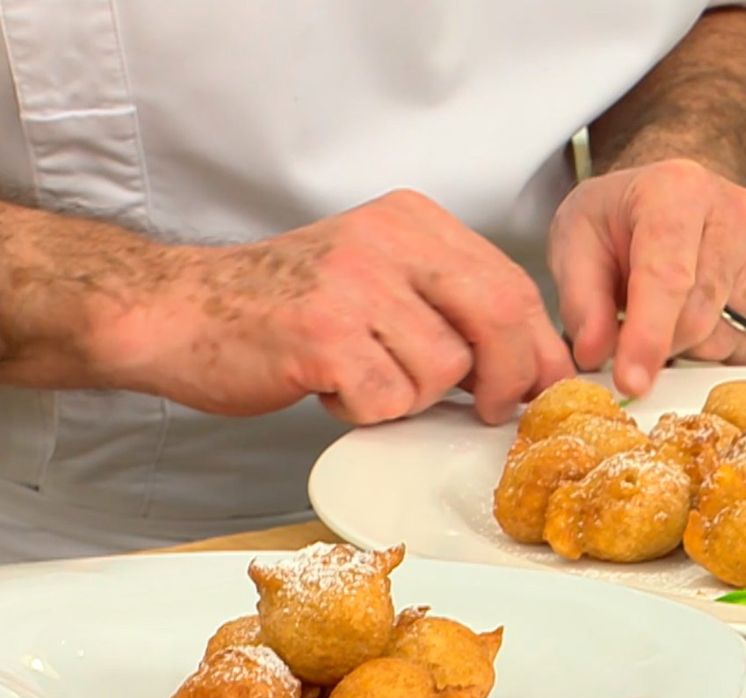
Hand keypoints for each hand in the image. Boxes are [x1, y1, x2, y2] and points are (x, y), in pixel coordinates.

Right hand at [105, 191, 574, 424]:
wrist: (181, 310)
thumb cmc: (284, 305)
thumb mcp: (377, 277)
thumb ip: (447, 306)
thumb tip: (528, 366)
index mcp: (411, 220)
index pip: (510, 282)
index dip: (538, 345)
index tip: (547, 385)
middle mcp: (389, 241)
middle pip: (499, 316)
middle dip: (510, 379)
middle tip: (490, 411)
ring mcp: (355, 285)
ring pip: (444, 369)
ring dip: (411, 396)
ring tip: (362, 377)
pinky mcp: (324, 336)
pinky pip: (389, 399)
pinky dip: (365, 410)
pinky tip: (330, 387)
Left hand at [548, 159, 745, 396]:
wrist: (673, 196)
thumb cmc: (622, 221)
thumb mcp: (575, 244)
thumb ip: (581, 301)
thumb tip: (594, 355)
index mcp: (674, 191)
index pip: (666, 276)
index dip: (648, 336)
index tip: (631, 382)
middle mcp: (733, 209)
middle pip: (698, 318)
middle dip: (658, 344)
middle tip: (634, 327)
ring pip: (725, 339)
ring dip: (689, 346)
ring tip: (671, 309)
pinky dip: (721, 347)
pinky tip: (704, 314)